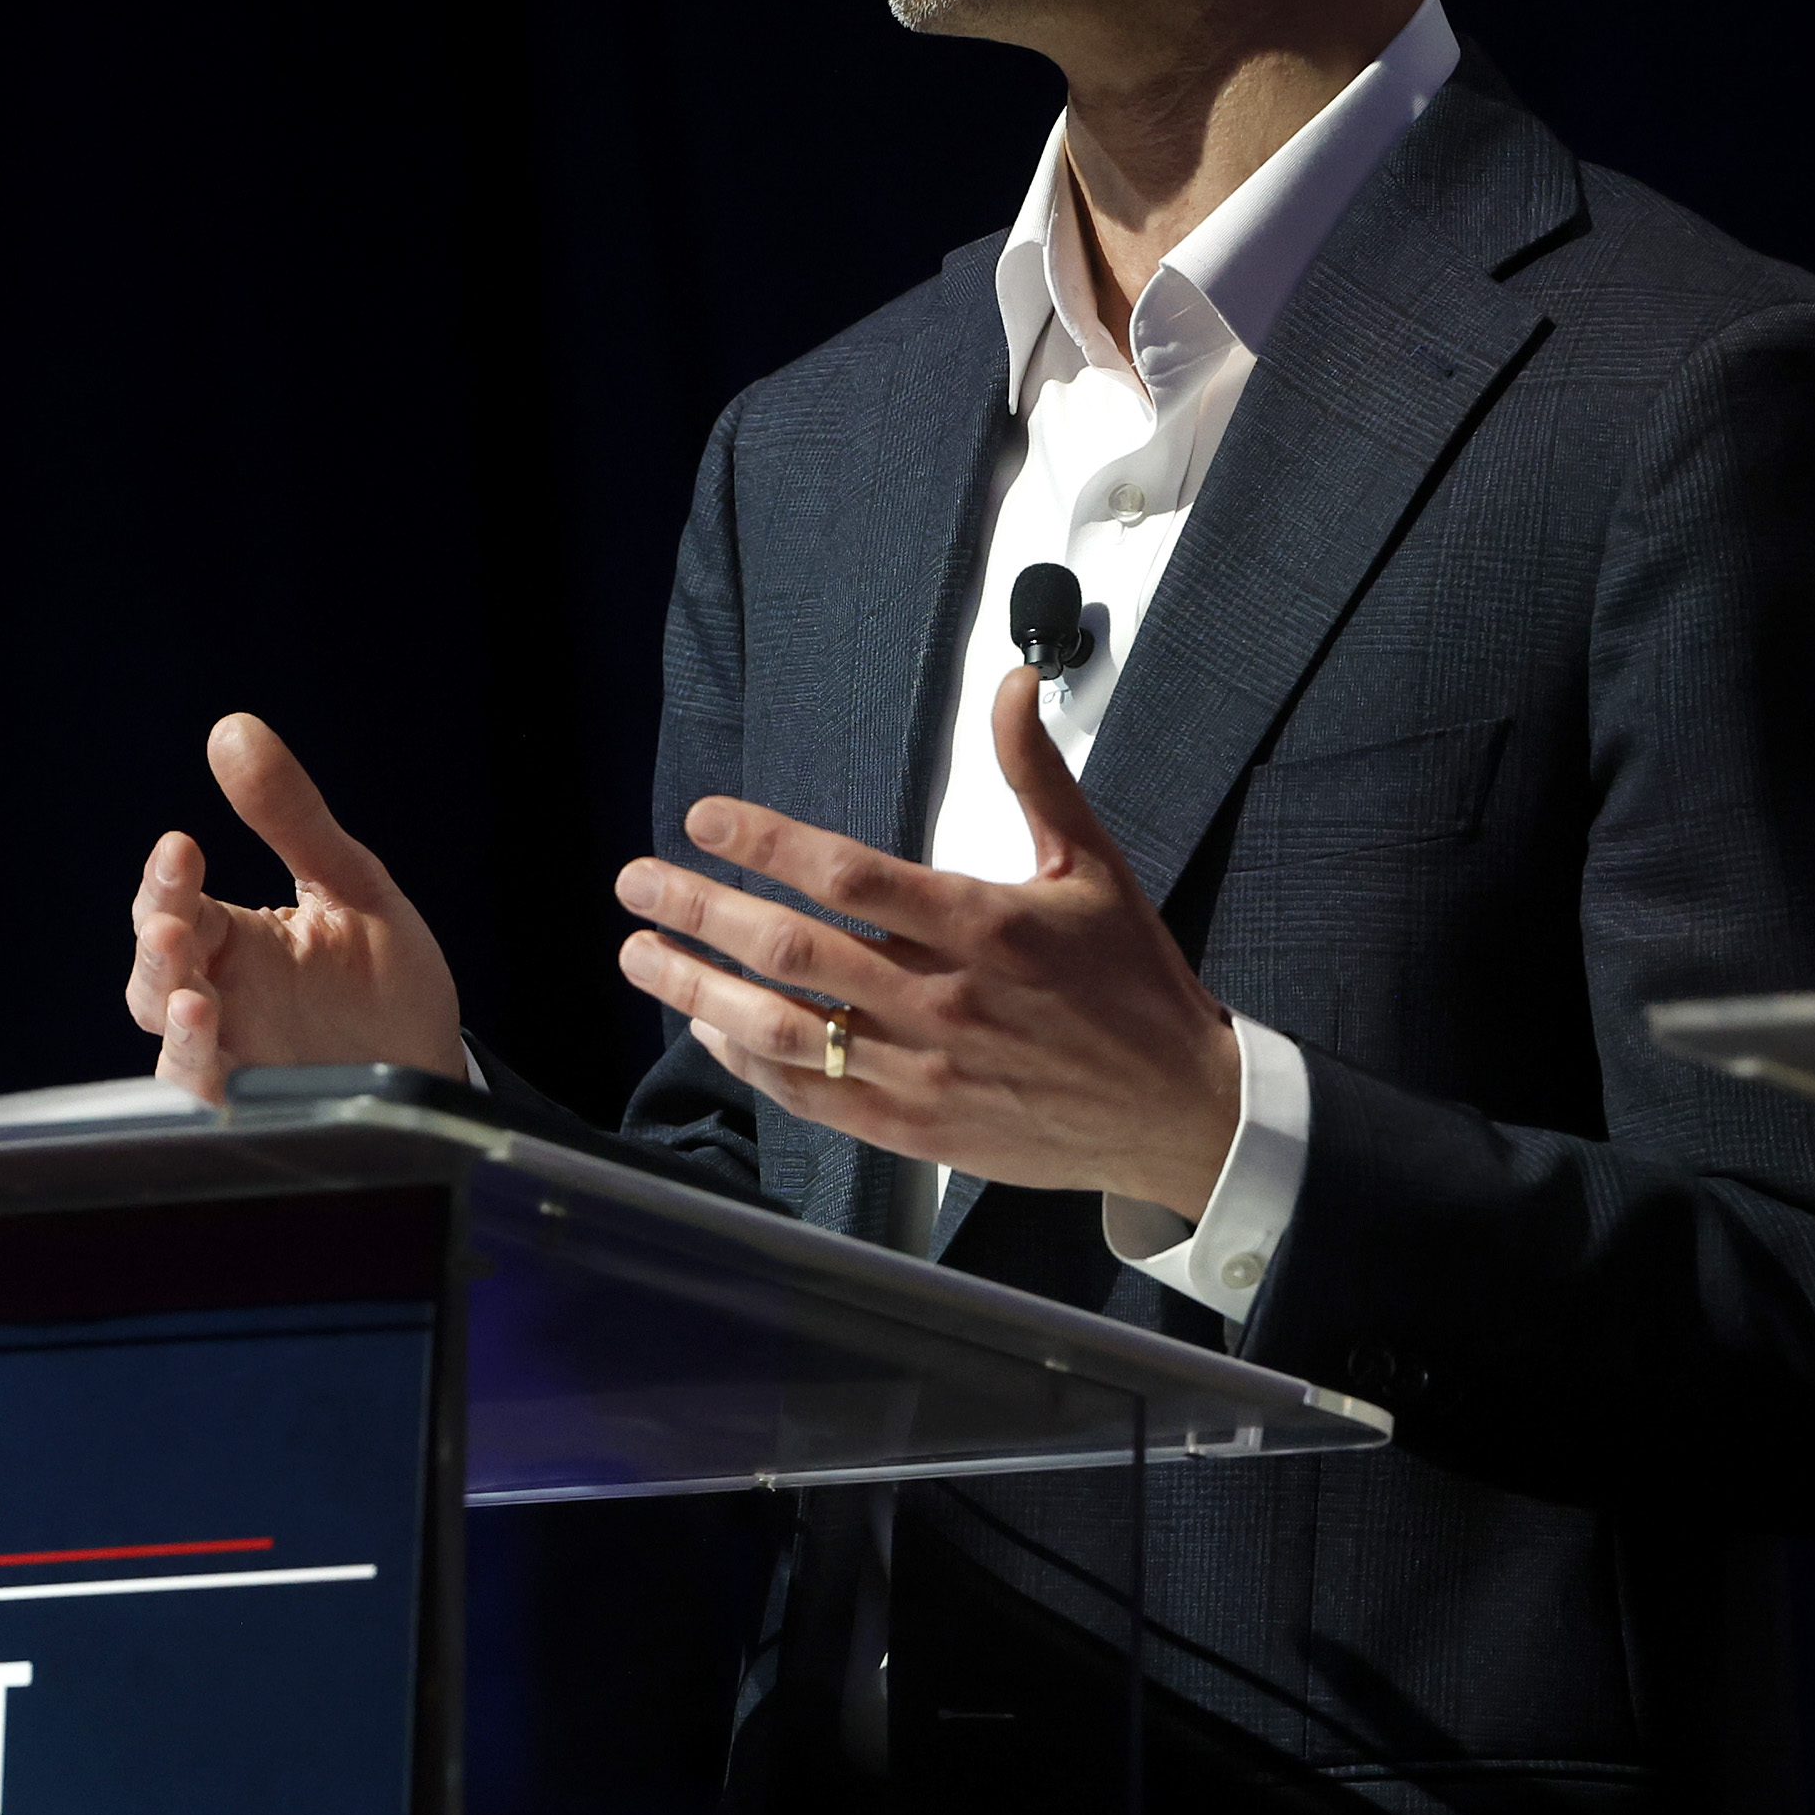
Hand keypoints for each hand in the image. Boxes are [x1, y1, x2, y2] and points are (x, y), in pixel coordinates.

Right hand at [125, 713, 466, 1103]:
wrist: (435, 1068)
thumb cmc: (387, 982)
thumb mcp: (350, 885)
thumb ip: (293, 817)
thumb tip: (233, 728)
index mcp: (237, 941)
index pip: (177, 904)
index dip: (168, 881)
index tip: (181, 848)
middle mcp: (223, 999)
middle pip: (158, 975)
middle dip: (158, 951)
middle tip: (170, 927)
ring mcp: (238, 1058)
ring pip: (173, 1046)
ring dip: (176, 1026)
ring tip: (196, 1002)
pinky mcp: (261, 1109)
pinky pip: (214, 1102)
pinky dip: (208, 1083)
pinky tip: (221, 1061)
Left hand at [612, 666, 1241, 1215]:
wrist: (1177, 1110)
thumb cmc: (1132, 984)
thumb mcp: (1093, 868)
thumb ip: (1037, 774)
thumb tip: (1013, 685)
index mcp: (982, 925)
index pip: (847, 874)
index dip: (764, 843)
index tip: (705, 820)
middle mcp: (942, 999)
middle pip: (792, 949)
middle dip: (699, 910)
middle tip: (637, 882)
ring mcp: (921, 1071)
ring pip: (782, 1028)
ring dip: (697, 990)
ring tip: (640, 956)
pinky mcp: (913, 1129)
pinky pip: (809, 1095)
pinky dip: (748, 1061)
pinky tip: (707, 1027)